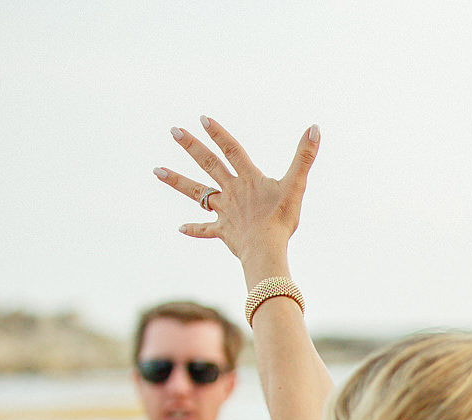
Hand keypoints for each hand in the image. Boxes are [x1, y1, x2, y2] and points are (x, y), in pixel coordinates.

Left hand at [154, 118, 318, 281]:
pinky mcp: (223, 231)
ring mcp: (224, 211)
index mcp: (248, 179)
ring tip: (157, 170)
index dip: (218, 134)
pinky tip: (181, 228)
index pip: (231, 150)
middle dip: (191, 146)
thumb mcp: (296, 185)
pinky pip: (206, 229)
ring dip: (177, 181)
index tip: (202, 119)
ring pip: (197, 193)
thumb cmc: (281, 218)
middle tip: (173, 131)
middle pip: (208, 164)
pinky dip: (194, 229)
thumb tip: (315, 128)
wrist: (265, 249)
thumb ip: (305, 156)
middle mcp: (232, 191)